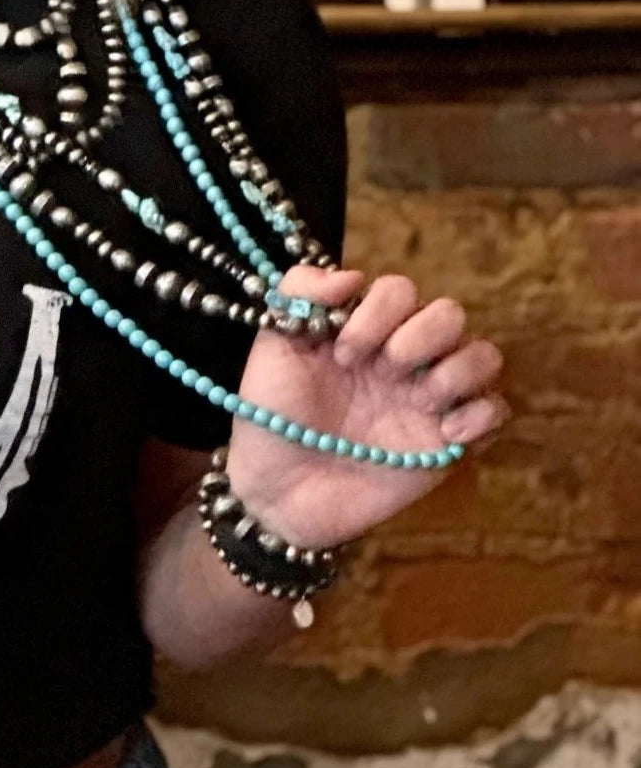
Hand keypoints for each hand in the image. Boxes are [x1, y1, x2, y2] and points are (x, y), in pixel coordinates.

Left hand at [225, 266, 509, 549]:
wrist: (278, 491)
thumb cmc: (270, 415)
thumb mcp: (273, 343)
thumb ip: (300, 290)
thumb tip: (353, 276)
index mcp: (364, 330)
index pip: (401, 290)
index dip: (378, 312)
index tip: (342, 353)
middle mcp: (402, 358)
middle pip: (450, 314)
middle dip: (421, 335)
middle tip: (384, 370)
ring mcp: (427, 400)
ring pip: (483, 356)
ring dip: (457, 370)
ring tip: (420, 400)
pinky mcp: (447, 445)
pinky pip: (497, 412)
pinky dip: (480, 415)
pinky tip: (443, 433)